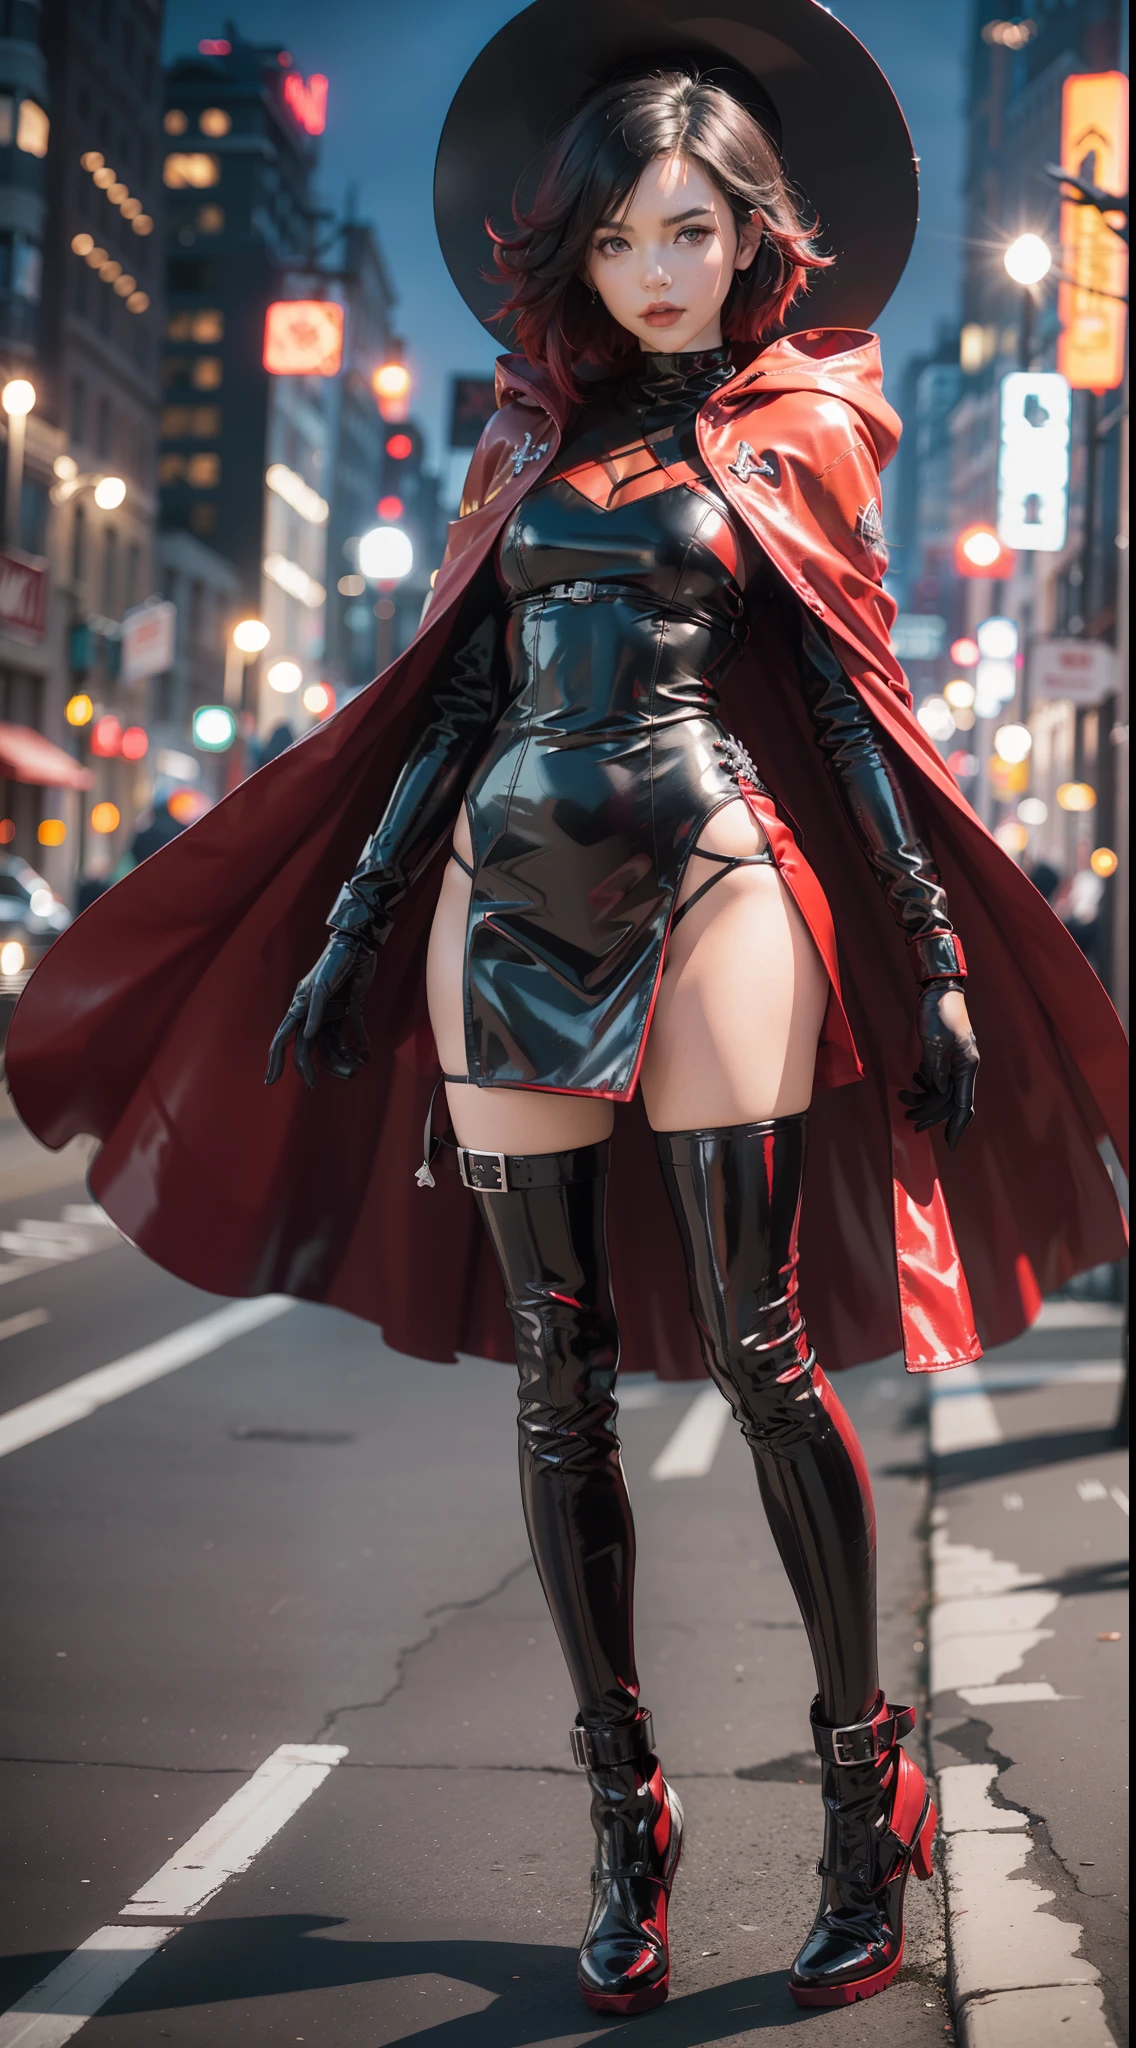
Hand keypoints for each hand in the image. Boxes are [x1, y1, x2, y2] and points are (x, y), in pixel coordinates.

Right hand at [265, 932, 376, 1089]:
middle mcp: (314, 1014)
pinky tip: (366, 1054)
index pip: (283, 1039)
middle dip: (313, 1068)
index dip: (276, 1060)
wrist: (358, 945)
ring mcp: (333, 1012)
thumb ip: (315, 1011)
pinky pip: (354, 1032)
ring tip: (357, 1067)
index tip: (271, 1080)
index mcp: (301, 1008)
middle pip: (310, 1049)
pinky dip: (359, 1044)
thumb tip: (308, 1036)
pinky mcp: (351, 1008)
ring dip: (343, 1058)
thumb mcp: (323, 986)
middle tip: (313, 1088)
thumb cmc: (335, 962)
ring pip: (334, 1044)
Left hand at [899, 984, 978, 1150]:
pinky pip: (934, 1080)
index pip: (963, 1104)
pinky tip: (911, 1083)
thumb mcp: (935, 1044)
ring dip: (922, 1099)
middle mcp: (962, 1068)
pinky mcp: (942, 1058)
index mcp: (966, 1067)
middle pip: (948, 1102)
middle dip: (930, 1113)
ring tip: (903, 1099)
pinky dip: (923, 1085)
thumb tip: (937, 1093)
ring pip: (939, 1092)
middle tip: (909, 1120)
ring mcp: (953, 1064)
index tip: (950, 1145)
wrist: (938, 992)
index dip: (957, 1126)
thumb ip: (935, 1070)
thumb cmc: (940, 1014)